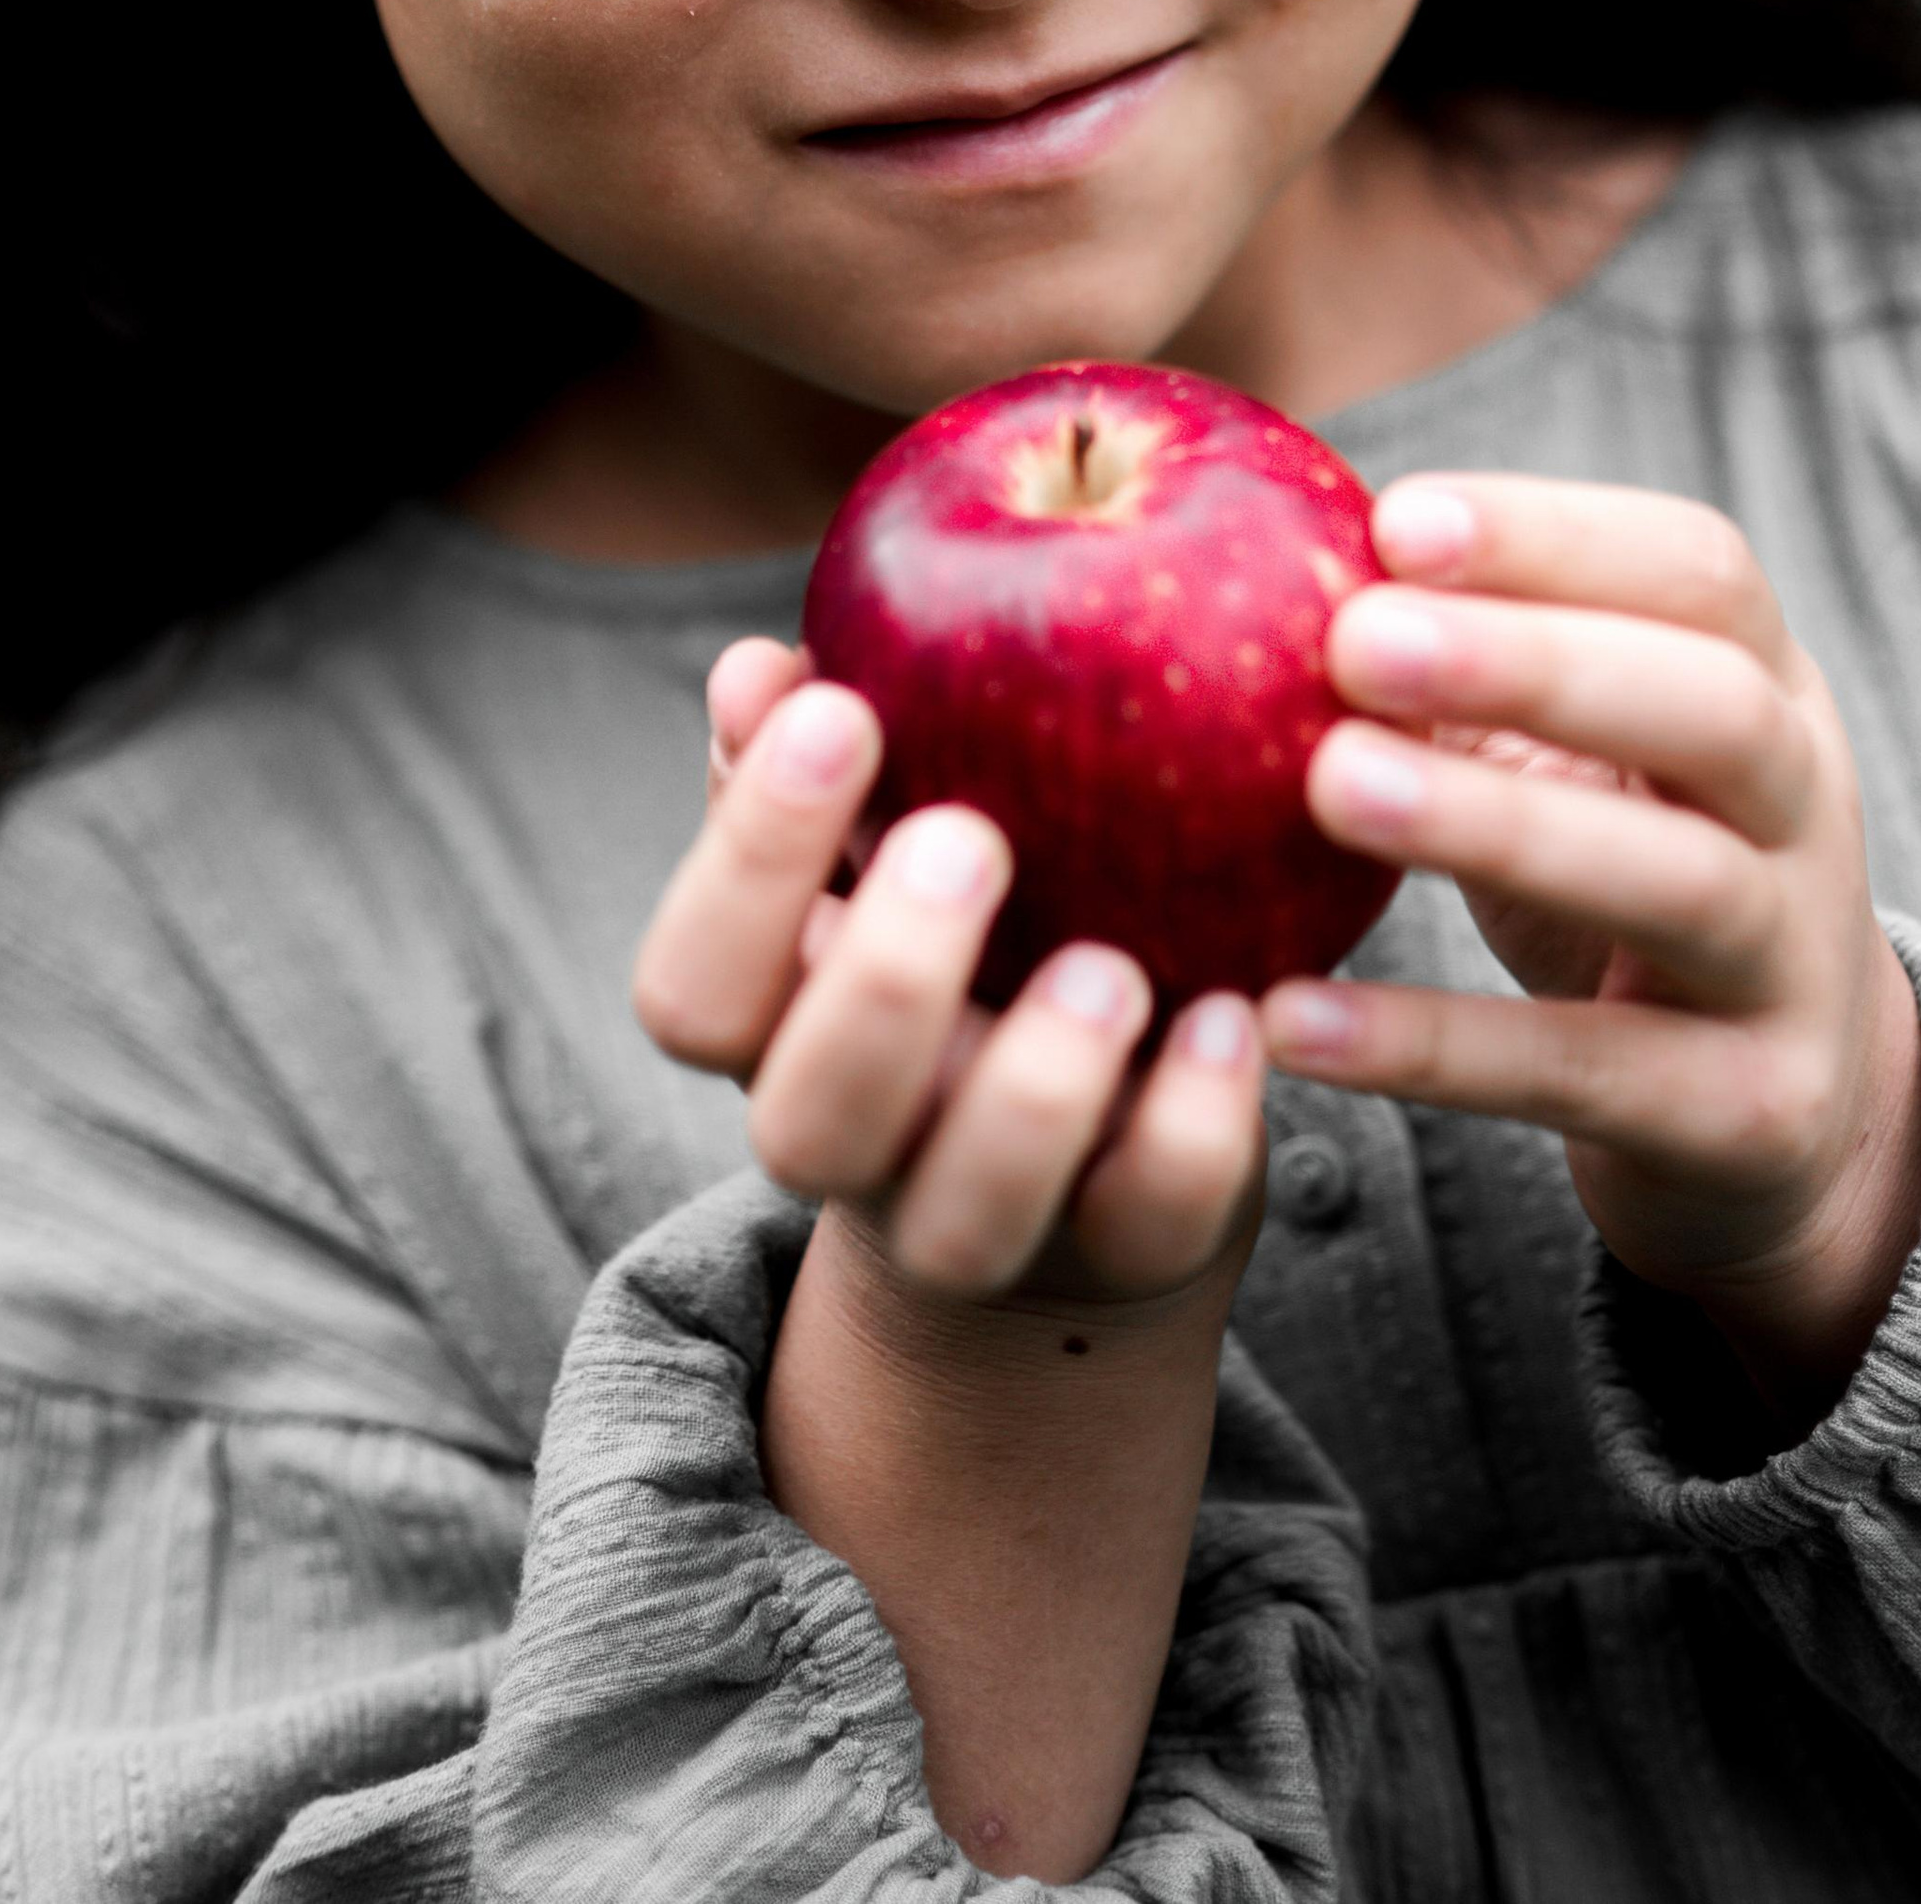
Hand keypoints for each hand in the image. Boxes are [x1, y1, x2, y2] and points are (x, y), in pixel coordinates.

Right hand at [632, 637, 1267, 1308]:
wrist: (1078, 1159)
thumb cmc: (964, 931)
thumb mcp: (877, 844)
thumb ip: (810, 753)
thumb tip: (758, 670)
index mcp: (775, 1032)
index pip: (691, 989)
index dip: (747, 860)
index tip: (841, 711)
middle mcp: (860, 1145)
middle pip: (807, 1124)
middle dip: (883, 983)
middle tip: (971, 839)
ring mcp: (990, 1219)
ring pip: (966, 1221)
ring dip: (1035, 1091)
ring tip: (1111, 964)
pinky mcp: (1127, 1250)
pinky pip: (1149, 1224)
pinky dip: (1192, 1128)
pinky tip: (1229, 1018)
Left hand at [1261, 475, 1920, 1416]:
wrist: (1787, 1124)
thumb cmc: (1628, 878)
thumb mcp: (1586, 761)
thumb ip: (1468, 671)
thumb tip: (1265, 573)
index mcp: (1771, 685)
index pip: (1698, 572)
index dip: (1553, 536)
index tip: (1392, 521)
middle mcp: (1809, 809)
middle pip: (1713, 708)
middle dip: (1533, 661)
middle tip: (1354, 641)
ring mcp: (1794, 965)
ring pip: (1677, 881)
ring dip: (1498, 825)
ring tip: (1332, 787)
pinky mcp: (1750, 1115)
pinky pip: (1588, 1074)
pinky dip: (1437, 1047)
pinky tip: (1292, 1018)